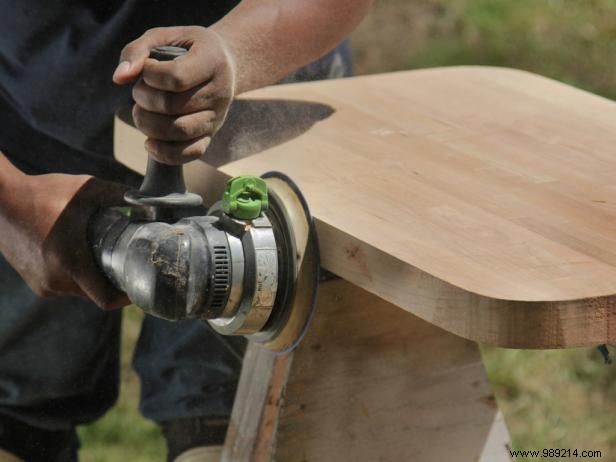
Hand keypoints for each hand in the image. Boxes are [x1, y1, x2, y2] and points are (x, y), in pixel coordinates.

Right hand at [0, 171, 128, 308]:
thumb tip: (151, 201)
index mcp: (72, 264)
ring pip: (80, 291)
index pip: (107, 300)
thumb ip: (121, 195)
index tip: (141, 283)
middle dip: (114, 282)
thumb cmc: (44, 193)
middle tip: (128, 262)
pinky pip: (64, 286)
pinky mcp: (33, 281)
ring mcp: (42, 284)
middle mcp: (56, 282)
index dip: (128, 297)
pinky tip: (83, 256)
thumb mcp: (87, 189)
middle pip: (97, 294)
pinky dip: (77, 276)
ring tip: (106, 257)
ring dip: (94, 279)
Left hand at [113, 26, 235, 164]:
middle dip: (143, 100)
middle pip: (172, 106)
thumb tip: (119, 79)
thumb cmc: (189, 49)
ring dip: (149, 125)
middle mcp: (219, 92)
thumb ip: (138, 50)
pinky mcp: (211, 135)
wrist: (225, 65)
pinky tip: (150, 143)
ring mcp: (217, 117)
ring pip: (179, 131)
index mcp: (211, 61)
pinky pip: (191, 153)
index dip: (150, 76)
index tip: (146, 69)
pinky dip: (166, 153)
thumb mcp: (165, 37)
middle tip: (140, 92)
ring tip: (143, 112)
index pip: (176, 77)